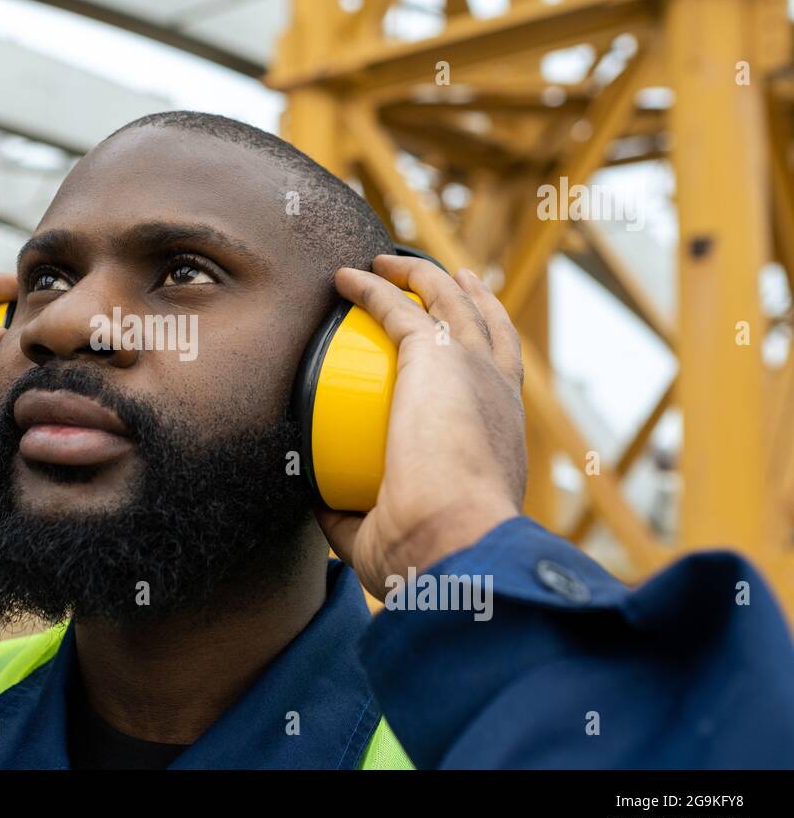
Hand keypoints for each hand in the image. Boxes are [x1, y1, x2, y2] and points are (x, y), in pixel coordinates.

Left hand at [315, 254, 526, 597]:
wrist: (453, 540)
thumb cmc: (427, 553)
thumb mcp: (386, 534)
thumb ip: (354, 513)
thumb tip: (318, 501)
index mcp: (499, 440)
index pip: (496, 389)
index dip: (483, 363)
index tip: (461, 352)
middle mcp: (498, 397)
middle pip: (492, 328)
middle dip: (473, 298)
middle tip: (452, 280)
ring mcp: (474, 370)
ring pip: (451, 301)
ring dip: (420, 276)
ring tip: (389, 264)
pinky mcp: (439, 354)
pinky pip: (399, 305)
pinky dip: (373, 286)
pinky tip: (345, 278)